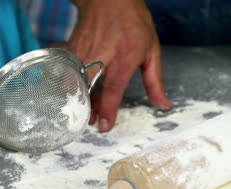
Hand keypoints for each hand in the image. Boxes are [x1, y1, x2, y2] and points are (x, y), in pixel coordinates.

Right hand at [68, 0, 172, 131]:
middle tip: (92, 120)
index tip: (105, 126)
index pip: (113, 87)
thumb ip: (156, 81)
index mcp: (125, 55)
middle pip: (89, 87)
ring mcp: (84, 50)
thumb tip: (163, 105)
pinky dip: (71, 84)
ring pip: (75, 81)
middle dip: (89, 108)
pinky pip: (67, 70)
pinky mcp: (72, 47)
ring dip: (80, 97)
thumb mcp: (152, 49)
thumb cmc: (134, 21)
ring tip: (86, 107)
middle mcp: (102, 53)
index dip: (108, 109)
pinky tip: (77, 90)